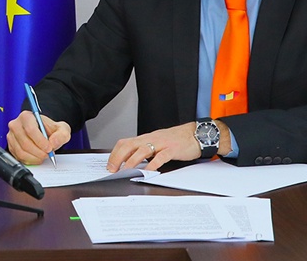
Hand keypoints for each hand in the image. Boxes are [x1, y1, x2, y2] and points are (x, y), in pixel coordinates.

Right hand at [7, 110, 70, 164]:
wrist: (43, 132)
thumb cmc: (49, 129)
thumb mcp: (61, 129)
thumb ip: (61, 134)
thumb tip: (53, 142)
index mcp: (26, 117)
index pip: (30, 130)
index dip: (40, 141)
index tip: (49, 148)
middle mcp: (16, 125)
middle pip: (25, 143)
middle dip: (39, 152)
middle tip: (48, 154)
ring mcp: (12, 136)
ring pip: (21, 152)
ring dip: (35, 157)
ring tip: (43, 156)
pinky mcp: (11, 146)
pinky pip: (18, 157)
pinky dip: (30, 160)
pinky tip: (37, 157)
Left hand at [107, 120, 230, 171]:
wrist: (196, 134)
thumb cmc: (177, 140)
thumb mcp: (158, 142)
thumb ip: (146, 150)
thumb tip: (132, 160)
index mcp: (146, 137)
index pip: (125, 142)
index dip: (115, 153)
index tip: (109, 164)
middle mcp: (151, 138)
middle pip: (129, 145)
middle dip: (118, 157)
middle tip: (113, 169)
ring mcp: (161, 143)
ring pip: (142, 150)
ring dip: (131, 161)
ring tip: (125, 171)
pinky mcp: (172, 149)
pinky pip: (160, 157)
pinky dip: (152, 164)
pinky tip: (147, 171)